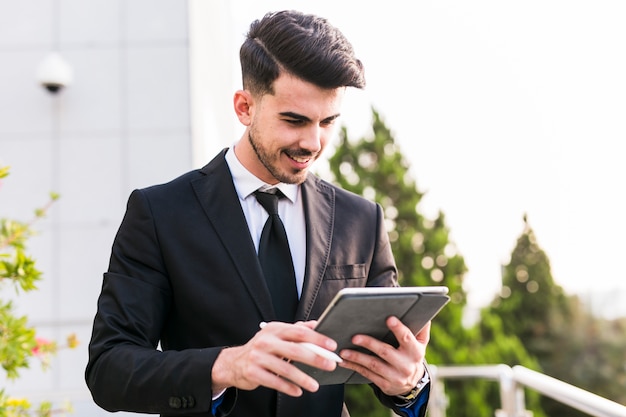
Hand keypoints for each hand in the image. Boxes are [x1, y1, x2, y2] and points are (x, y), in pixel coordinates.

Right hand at [211, 321, 338, 396]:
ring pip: (286, 369)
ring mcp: (258, 357)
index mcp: (274, 329)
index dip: (317, 338)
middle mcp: (266, 341)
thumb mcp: (276, 335)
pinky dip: (288, 387)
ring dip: (303, 378)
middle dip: (315, 358)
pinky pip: (275, 382)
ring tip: (315, 386)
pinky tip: (298, 391)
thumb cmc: (262, 348)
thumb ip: (296, 330)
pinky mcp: (253, 373)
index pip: (299, 332)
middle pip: (295, 350)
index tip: (331, 346)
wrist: (234, 362)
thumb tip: (317, 324)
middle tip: (330, 365)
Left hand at [338, 317, 429, 396]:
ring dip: (357, 357)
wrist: (412, 383)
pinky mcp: (384, 384)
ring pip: (373, 365)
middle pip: (385, 352)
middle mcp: (405, 365)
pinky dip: (354, 367)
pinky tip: (343, 361)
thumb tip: (423, 313)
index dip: (398, 328)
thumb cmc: (412, 356)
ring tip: (344, 351)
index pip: (407, 338)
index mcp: (415, 351)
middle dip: (369, 344)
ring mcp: (394, 376)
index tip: (389, 319)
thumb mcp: (421, 344)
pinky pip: (367, 374)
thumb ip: (421, 329)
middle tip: (355, 337)